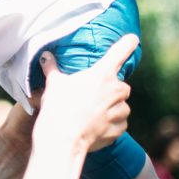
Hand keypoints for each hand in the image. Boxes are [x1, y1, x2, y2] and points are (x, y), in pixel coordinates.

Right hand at [34, 34, 136, 151]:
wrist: (63, 139)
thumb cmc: (57, 108)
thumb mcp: (53, 84)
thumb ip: (51, 68)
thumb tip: (45, 56)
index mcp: (101, 74)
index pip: (119, 52)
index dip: (127, 43)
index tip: (133, 39)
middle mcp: (116, 90)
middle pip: (119, 86)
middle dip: (109, 92)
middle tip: (89, 98)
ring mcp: (120, 110)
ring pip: (120, 107)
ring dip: (110, 110)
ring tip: (89, 116)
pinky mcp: (120, 129)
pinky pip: (119, 124)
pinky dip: (109, 126)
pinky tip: (93, 128)